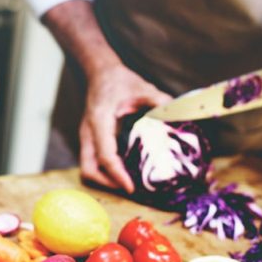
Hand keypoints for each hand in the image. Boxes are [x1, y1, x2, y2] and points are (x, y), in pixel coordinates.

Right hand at [79, 64, 171, 192]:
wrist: (101, 73)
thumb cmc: (120, 80)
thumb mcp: (142, 87)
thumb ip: (158, 100)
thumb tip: (175, 116)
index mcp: (99, 121)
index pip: (105, 155)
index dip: (117, 174)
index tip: (131, 188)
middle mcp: (88, 132)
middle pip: (89, 169)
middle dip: (107, 183)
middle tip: (129, 188)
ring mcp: (87, 137)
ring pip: (88, 168)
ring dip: (104, 180)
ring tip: (126, 183)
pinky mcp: (90, 140)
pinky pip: (93, 162)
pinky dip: (105, 171)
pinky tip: (123, 171)